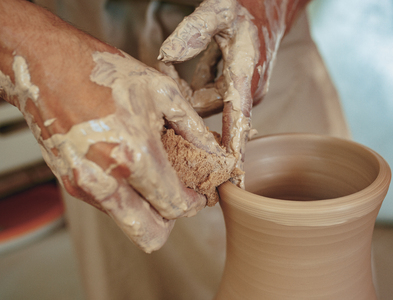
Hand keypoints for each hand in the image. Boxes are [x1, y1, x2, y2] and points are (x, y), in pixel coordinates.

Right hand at [0, 0, 228, 251]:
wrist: (46, 65)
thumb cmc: (102, 73)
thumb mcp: (161, 91)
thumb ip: (194, 129)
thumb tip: (217, 154)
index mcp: (135, 154)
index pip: (175, 205)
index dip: (194, 203)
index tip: (199, 193)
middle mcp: (107, 178)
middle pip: (150, 233)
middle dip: (171, 217)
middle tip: (178, 193)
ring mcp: (85, 185)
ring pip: (128, 223)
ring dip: (147, 208)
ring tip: (154, 175)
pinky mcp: (70, 183)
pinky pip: (108, 206)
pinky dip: (125, 195)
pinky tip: (129, 165)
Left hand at [157, 0, 308, 184]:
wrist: (272, 3)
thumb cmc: (248, 5)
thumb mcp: (218, 10)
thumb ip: (192, 31)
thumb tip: (165, 56)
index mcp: (245, 78)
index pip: (237, 124)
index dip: (234, 154)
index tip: (233, 182)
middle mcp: (247, 91)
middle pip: (210, 114)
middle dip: (187, 104)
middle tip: (165, 77)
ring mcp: (244, 90)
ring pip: (208, 103)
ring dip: (190, 90)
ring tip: (177, 64)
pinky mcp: (240, 86)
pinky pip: (212, 94)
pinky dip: (197, 84)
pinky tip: (189, 65)